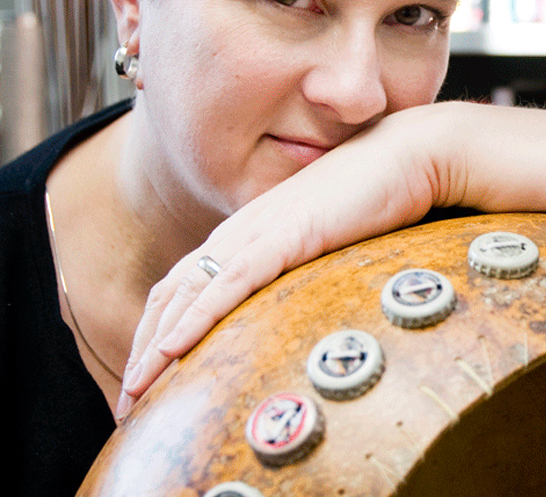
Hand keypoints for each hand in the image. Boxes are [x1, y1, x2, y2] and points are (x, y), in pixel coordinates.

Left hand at [116, 105, 452, 418]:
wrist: (408, 155)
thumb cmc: (374, 193)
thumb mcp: (326, 233)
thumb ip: (301, 258)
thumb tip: (296, 293)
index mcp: (250, 229)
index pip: (187, 283)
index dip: (160, 327)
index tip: (150, 370)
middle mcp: (244, 229)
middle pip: (174, 293)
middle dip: (145, 346)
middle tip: (129, 397)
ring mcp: (262, 230)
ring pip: (190, 292)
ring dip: (156, 344)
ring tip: (137, 390)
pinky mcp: (287, 234)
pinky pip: (230, 283)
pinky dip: (196, 318)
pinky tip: (173, 349)